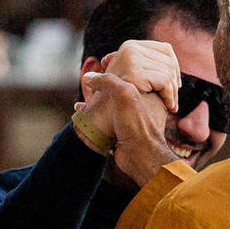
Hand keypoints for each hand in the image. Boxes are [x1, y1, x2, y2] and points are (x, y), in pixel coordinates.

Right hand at [80, 70, 175, 185]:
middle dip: (101, 90)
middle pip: (117, 93)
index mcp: (148, 93)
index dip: (114, 72)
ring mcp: (131, 120)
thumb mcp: (124, 94)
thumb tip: (88, 77)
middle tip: (88, 87)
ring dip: (94, 105)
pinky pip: (105, 122)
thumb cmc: (136, 125)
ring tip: (81, 104)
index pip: (130, 76)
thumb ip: (107, 81)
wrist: (140, 157)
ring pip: (110, 108)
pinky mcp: (122, 133)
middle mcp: (142, 106)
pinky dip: (94, 119)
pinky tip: (82, 115)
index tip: (101, 71)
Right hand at [100, 40, 180, 112]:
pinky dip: (169, 96)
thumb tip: (169, 49)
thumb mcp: (133, 76)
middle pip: (169, 61)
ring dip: (173, 92)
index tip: (176, 83)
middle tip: (174, 98)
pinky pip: (164, 82)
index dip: (175, 67)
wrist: (105, 120)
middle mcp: (129, 48)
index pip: (165, 49)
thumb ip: (146, 63)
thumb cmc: (120, 100)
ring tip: (172, 105)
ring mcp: (130, 60)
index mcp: (130, 46)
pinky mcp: (133, 74)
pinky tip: (169, 107)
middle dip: (175, 81)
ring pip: (168, 72)